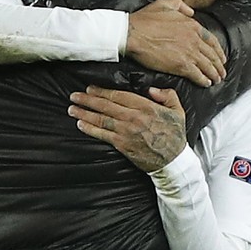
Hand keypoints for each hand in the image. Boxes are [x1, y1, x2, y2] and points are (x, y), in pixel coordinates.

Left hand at [68, 86, 186, 172]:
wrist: (173, 162)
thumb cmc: (175, 136)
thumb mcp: (178, 111)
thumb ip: (167, 95)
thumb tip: (151, 89)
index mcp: (146, 107)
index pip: (119, 95)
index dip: (102, 91)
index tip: (91, 88)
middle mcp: (133, 117)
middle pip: (106, 105)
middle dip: (88, 99)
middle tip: (75, 95)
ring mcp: (126, 131)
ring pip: (101, 119)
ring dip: (84, 113)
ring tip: (72, 108)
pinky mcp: (122, 145)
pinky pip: (102, 134)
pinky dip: (90, 129)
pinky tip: (80, 124)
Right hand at [126, 0, 226, 86]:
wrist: (132, 34)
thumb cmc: (144, 20)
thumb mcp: (164, 4)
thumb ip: (180, 5)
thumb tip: (190, 11)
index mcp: (191, 25)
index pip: (212, 40)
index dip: (218, 51)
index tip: (221, 57)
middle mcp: (194, 39)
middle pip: (212, 55)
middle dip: (219, 65)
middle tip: (221, 72)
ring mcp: (189, 53)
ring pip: (208, 66)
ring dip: (214, 74)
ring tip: (216, 80)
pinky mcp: (181, 65)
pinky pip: (197, 74)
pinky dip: (203, 80)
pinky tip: (206, 83)